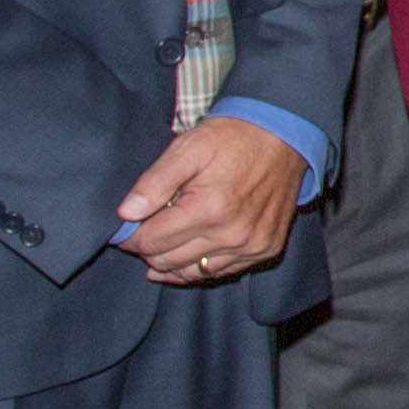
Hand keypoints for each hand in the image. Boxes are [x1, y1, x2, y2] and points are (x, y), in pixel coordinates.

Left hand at [114, 115, 304, 284]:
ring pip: (193, 273)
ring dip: (173, 261)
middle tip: (146, 230)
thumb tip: (126, 214)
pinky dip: (202, 264)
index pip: (151, 242)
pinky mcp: (265, 249)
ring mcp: (251, 246)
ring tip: (166, 241)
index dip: (130, 237)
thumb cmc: (232, 138)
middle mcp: (232, 235)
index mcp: (209, 209)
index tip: (126, 229)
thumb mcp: (188, 148)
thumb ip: (155, 182)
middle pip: (168, 262)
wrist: (283, 134)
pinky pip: (222, 272)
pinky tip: (193, 249)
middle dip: (149, 249)